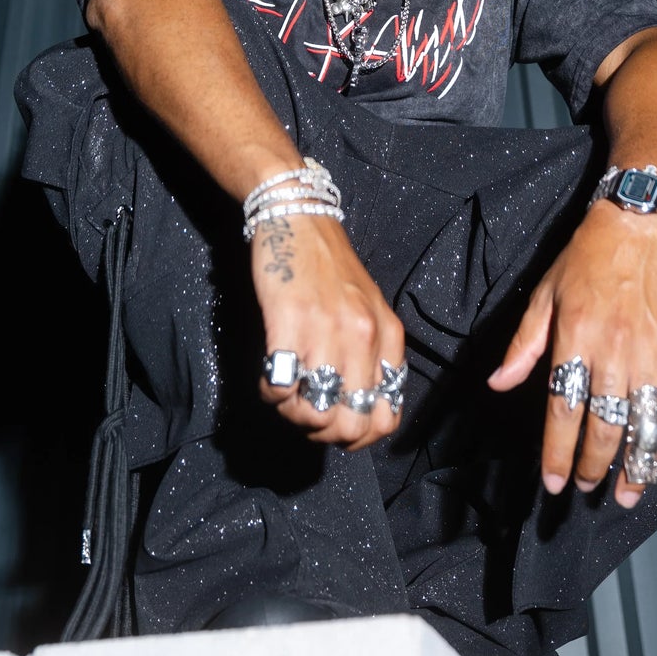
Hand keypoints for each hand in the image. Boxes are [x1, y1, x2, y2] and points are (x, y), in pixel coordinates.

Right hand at [251, 212, 405, 451]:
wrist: (299, 218)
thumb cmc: (329, 267)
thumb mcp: (369, 309)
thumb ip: (371, 356)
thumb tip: (355, 410)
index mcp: (388, 337)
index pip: (386, 418)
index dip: (359, 437)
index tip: (336, 425)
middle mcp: (363, 337)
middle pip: (350, 427)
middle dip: (323, 434)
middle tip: (305, 412)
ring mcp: (327, 330)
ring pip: (314, 414)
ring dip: (292, 415)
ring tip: (284, 394)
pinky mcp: (289, 321)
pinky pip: (280, 387)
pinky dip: (271, 394)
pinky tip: (268, 376)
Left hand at [487, 201, 656, 505]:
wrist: (635, 225)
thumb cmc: (584, 258)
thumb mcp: (544, 295)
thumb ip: (524, 345)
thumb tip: (499, 384)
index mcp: (575, 336)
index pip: (564, 408)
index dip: (558, 452)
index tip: (553, 481)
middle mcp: (614, 349)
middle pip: (604, 424)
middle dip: (594, 465)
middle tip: (586, 486)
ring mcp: (651, 352)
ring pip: (645, 422)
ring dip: (637, 465)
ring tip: (626, 492)